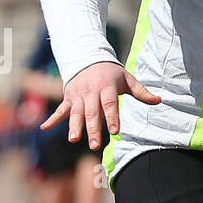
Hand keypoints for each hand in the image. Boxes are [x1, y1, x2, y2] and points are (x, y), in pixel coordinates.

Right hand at [40, 62, 160, 149]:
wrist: (88, 58)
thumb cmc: (111, 73)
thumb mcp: (127, 79)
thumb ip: (141, 91)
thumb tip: (158, 100)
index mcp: (106, 88)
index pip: (109, 105)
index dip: (112, 117)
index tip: (115, 131)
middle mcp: (90, 93)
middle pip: (92, 113)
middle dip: (93, 129)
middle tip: (95, 145)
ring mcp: (77, 96)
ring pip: (75, 113)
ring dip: (74, 127)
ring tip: (74, 139)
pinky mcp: (68, 98)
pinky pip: (60, 110)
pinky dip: (52, 119)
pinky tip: (44, 128)